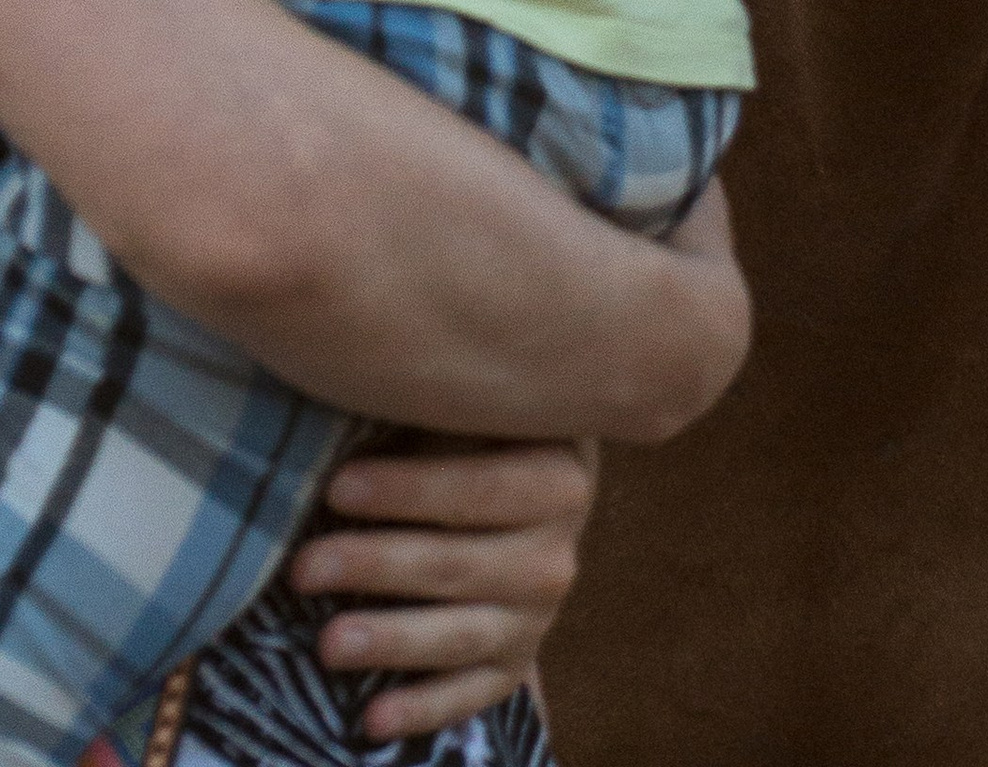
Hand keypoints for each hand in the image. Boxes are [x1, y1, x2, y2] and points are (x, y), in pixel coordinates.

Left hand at [290, 436, 597, 742]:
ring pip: (460, 635)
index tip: (337, 487)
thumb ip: (440, 417)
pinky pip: (470, 696)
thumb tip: (358, 392)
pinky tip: (372, 720)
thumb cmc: (482, 446)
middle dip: (375, 565)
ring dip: (391, 640)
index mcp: (558, 480)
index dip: (408, 489)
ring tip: (327, 644)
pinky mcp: (514, 666)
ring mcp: (537, 618)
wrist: (537, 502)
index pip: (478, 488)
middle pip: (458, 564)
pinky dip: (423, 710)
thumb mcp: (479, 420)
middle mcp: (556, 556)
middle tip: (304, 568)